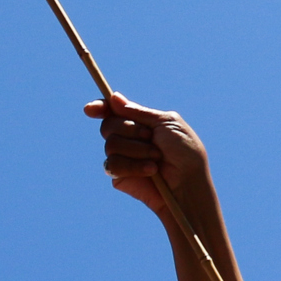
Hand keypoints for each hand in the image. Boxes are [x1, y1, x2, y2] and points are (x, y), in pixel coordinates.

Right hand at [84, 93, 210, 215]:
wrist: (189, 184)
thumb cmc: (185, 152)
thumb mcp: (166, 122)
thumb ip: (138, 111)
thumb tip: (114, 97)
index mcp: (140, 122)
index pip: (112, 111)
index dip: (100, 107)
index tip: (91, 109)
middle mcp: (128, 138)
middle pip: (108, 124)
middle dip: (130, 129)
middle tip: (150, 137)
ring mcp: (123, 157)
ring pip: (110, 144)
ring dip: (136, 149)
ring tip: (156, 158)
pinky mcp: (120, 176)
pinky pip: (112, 164)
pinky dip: (133, 166)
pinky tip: (150, 171)